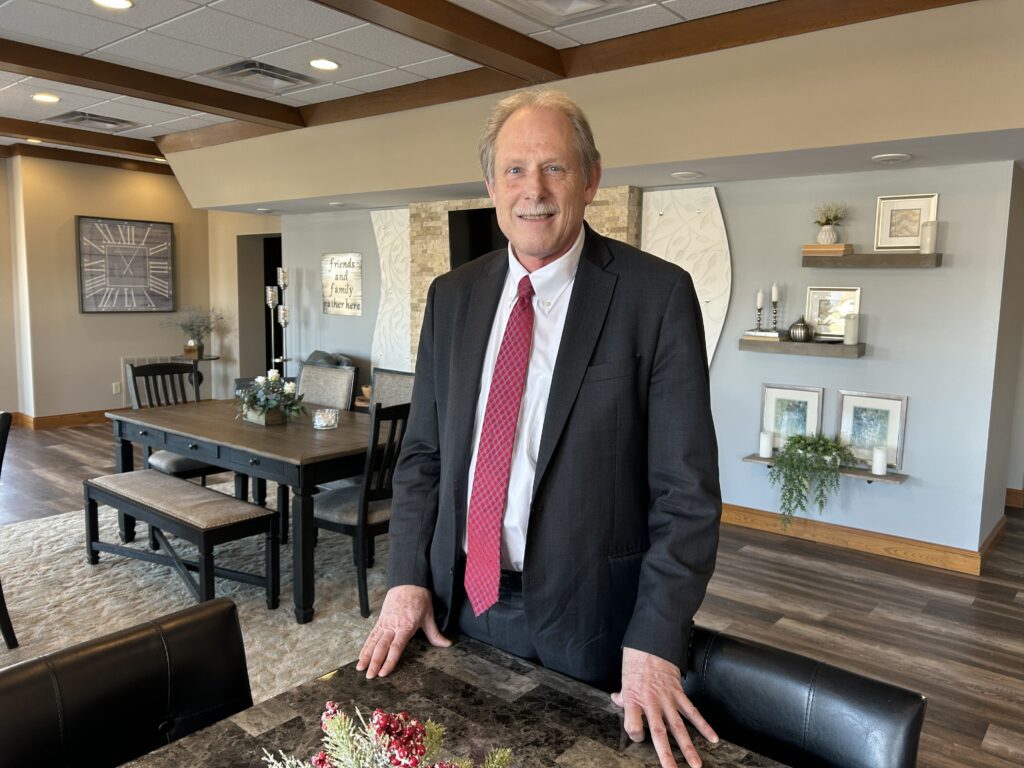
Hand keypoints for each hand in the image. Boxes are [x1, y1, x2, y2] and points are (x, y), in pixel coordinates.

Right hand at [355, 585, 450, 678]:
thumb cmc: (420, 598)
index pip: (396, 648)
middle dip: (375, 663)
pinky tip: (361, 655)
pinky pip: (372, 635)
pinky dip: (366, 646)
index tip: (383, 673)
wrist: (409, 582)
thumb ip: (435, 634)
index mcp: (405, 626)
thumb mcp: (429, 616)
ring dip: (366, 656)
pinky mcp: (381, 620)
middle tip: (369, 676)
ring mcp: (385, 623)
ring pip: (374, 642)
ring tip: (360, 668)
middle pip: (382, 647)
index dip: (389, 661)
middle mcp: (393, 626)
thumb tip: (447, 644)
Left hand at [611, 647, 717, 767]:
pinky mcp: (679, 692)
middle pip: (659, 732)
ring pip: (679, 726)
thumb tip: (617, 700)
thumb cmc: (636, 660)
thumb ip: (624, 695)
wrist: (651, 641)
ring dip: (688, 746)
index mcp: (634, 699)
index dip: (635, 733)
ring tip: (695, 763)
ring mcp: (667, 698)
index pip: (632, 725)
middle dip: (665, 754)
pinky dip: (703, 725)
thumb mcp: (625, 679)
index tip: (638, 735)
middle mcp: (651, 701)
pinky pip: (692, 711)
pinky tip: (712, 737)